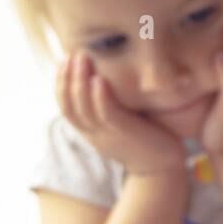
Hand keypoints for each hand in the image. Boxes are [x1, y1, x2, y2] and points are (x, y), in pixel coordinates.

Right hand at [57, 50, 187, 176]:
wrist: (162, 168)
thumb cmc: (144, 140)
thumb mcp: (120, 123)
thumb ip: (109, 106)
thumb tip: (105, 79)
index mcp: (90, 131)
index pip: (65, 107)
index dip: (60, 84)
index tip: (63, 60)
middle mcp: (94, 134)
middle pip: (69, 106)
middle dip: (66, 78)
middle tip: (70, 54)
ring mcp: (108, 135)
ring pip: (84, 108)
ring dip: (80, 81)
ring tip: (81, 57)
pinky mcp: (125, 134)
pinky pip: (107, 115)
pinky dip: (100, 97)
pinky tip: (99, 79)